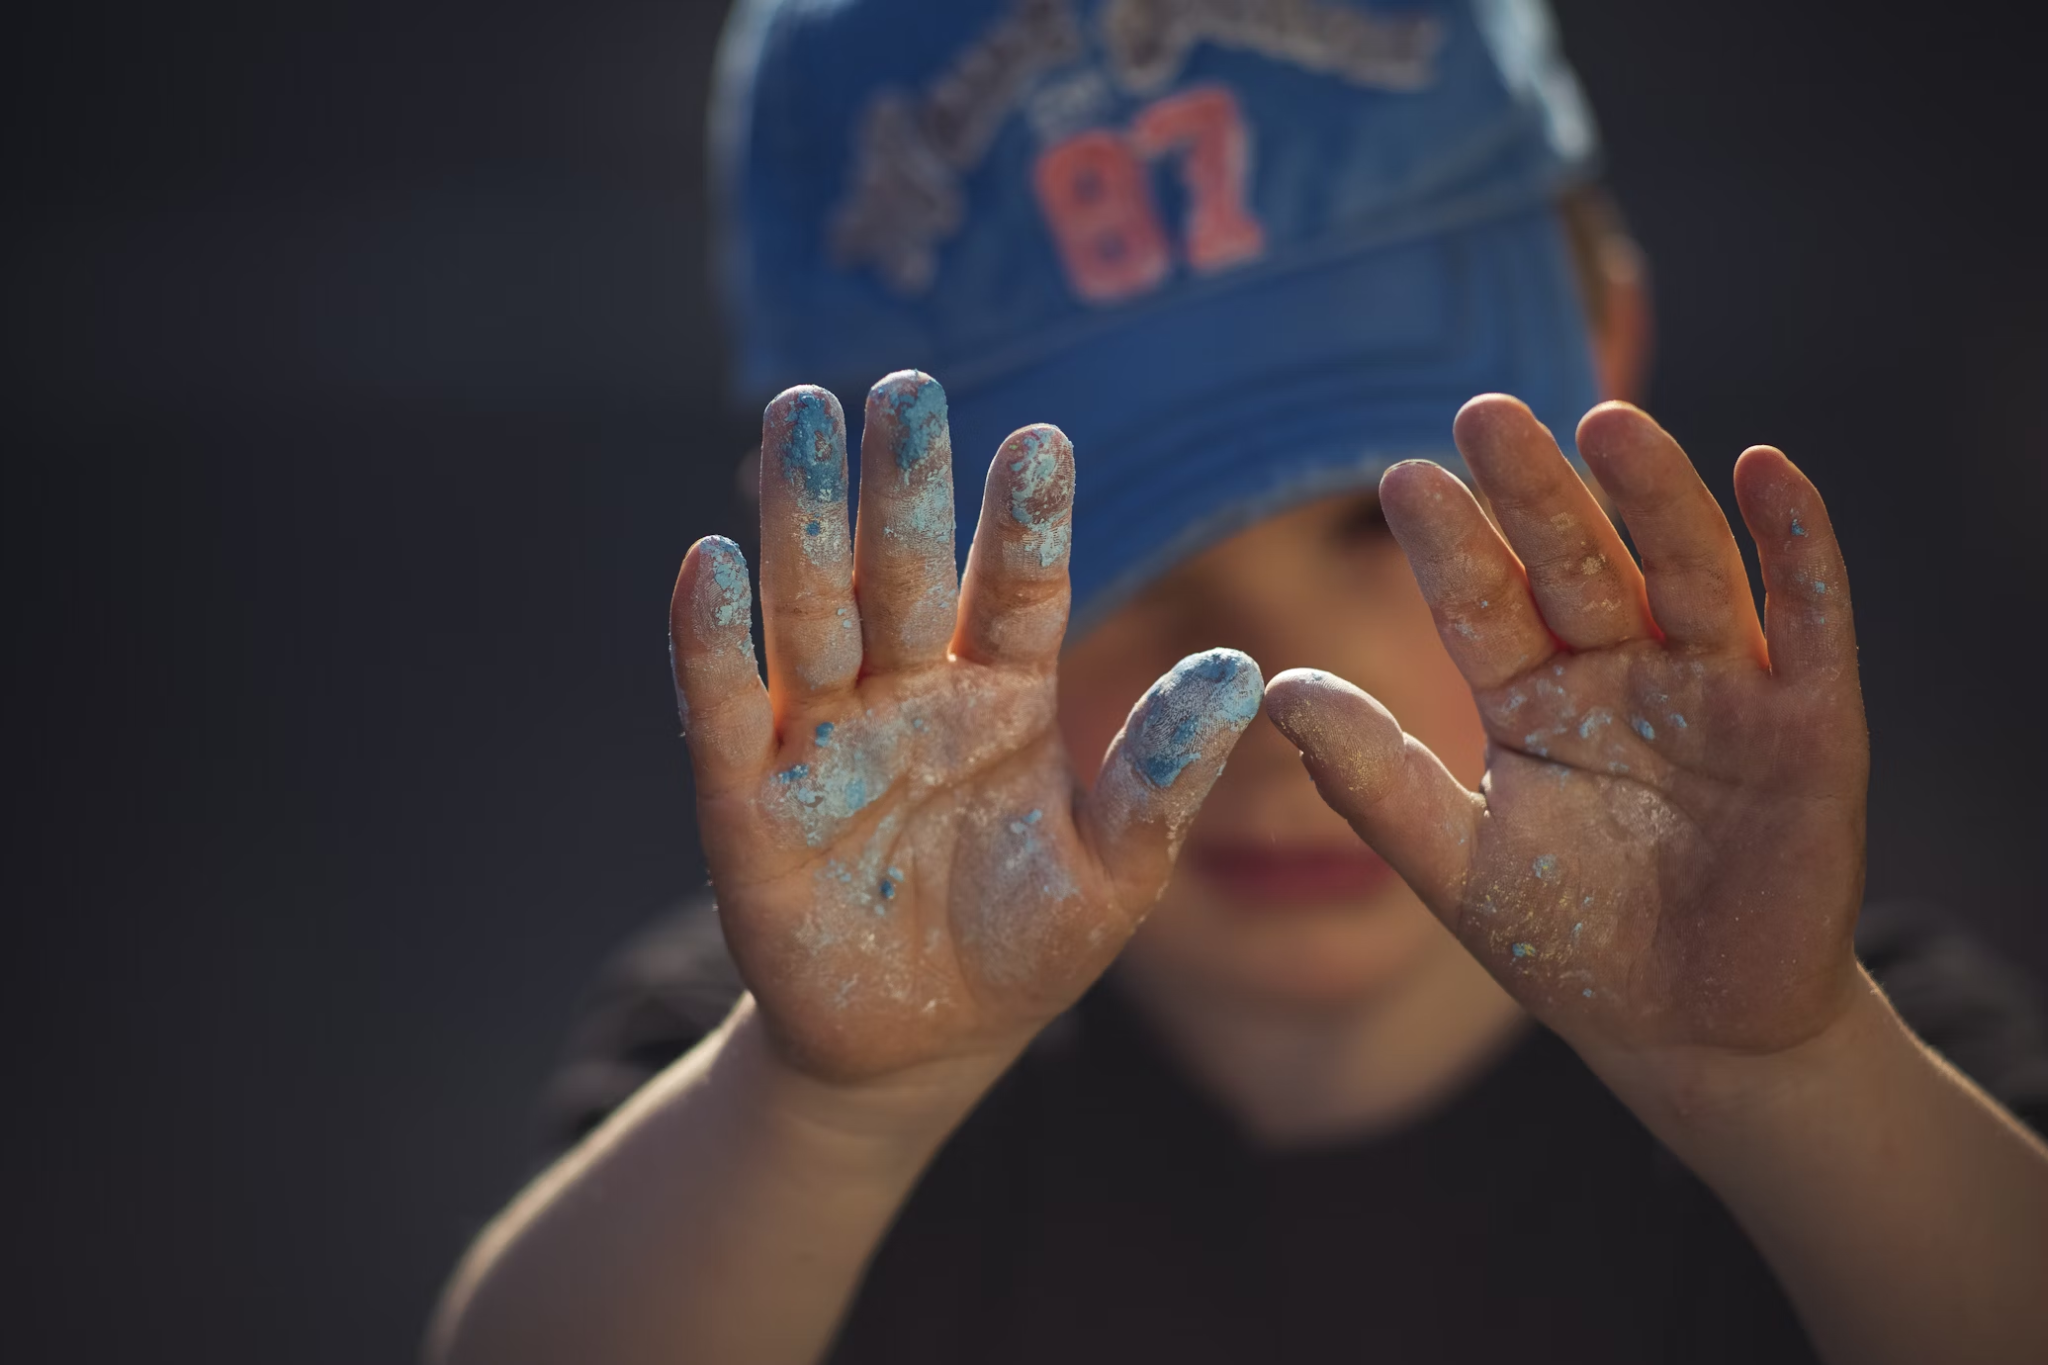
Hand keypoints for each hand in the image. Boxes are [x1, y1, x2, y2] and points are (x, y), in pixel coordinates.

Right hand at [670, 374, 1260, 1086]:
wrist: (918, 1047)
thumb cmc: (1025, 948)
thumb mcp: (1114, 873)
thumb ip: (1161, 777)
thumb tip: (1243, 672)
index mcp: (1002, 695)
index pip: (1015, 589)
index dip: (1025, 520)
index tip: (1044, 441)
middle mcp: (908, 694)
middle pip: (901, 572)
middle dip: (901, 483)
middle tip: (903, 388)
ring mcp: (822, 740)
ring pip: (811, 612)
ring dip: (802, 518)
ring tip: (800, 415)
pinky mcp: (746, 803)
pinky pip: (722, 710)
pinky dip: (712, 642)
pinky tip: (708, 562)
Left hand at [1266, 397, 1868, 1073]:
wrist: (1693, 1034)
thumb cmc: (1571, 945)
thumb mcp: (1460, 866)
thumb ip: (1374, 779)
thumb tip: (1275, 685)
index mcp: (1534, 700)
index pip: (1485, 605)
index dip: (1450, 547)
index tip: (1402, 481)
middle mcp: (1622, 674)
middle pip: (1577, 564)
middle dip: (1535, 493)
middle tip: (1485, 413)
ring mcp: (1717, 691)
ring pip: (1685, 569)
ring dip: (1653, 495)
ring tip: (1606, 422)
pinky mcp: (1811, 724)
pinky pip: (1807, 621)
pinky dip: (1797, 548)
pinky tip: (1764, 471)